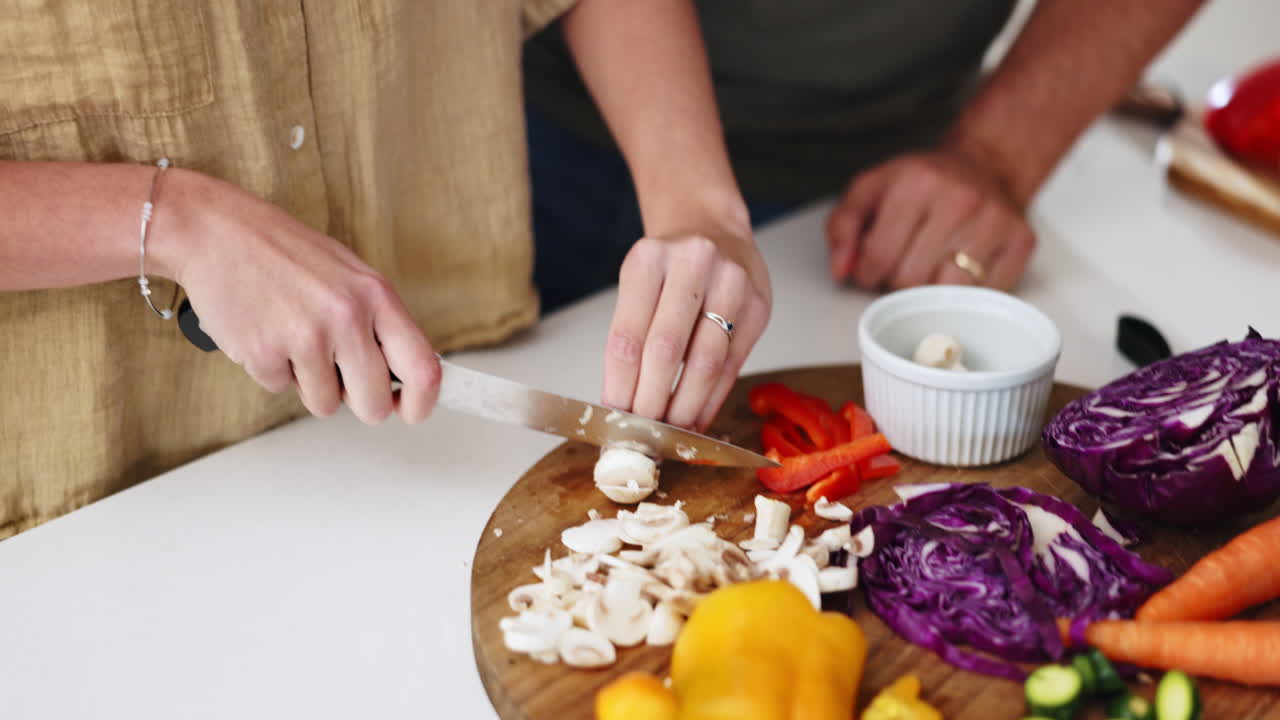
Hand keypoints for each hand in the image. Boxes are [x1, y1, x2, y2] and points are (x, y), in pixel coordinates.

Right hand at [153, 170, 439, 423]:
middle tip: (342, 380)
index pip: (423, 369)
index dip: (422, 402)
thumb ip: (380, 324)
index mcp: (376, 296)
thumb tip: (404, 375)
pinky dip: (273, 370)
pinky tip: (266, 332)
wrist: (216, 231)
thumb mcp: (351, 276)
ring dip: (310, 383)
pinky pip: (281, 390)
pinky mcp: (263, 353)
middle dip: (359, 402)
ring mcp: (305, 337)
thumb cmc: (285, 252)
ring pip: (326, 404)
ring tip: (295, 338)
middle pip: (373, 403)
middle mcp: (346, 317)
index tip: (412, 411)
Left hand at [602, 232, 770, 431]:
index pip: (627, 335)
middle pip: (666, 349)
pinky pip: (733, 363)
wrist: (712, 230)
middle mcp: (692, 263)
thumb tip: (623, 405)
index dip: (620, 385)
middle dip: (652, 401)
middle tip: (643, 435)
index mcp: (648, 259)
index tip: (615, 417)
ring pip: (705, 360)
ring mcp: (731, 282)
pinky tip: (698, 417)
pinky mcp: (758, 305)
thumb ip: (632, 338)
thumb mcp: (638, 285)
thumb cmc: (669, 267)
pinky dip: (712, 397)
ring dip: (686, 406)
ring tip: (671, 432)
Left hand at [826, 143, 1035, 291]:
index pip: (877, 257)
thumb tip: (841, 270)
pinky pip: (984, 293)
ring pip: (947, 291)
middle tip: (902, 264)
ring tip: (928, 269)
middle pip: (910, 279)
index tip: (872, 268)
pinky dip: (966, 293)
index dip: (866, 273)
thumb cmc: (922, 183)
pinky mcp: (1021, 241)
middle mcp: (959, 199)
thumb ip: (843, 227)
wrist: (983, 165)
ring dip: (930, 291)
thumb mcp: (871, 189)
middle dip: (896, 281)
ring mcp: (994, 221)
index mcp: (916, 182)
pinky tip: (958, 270)